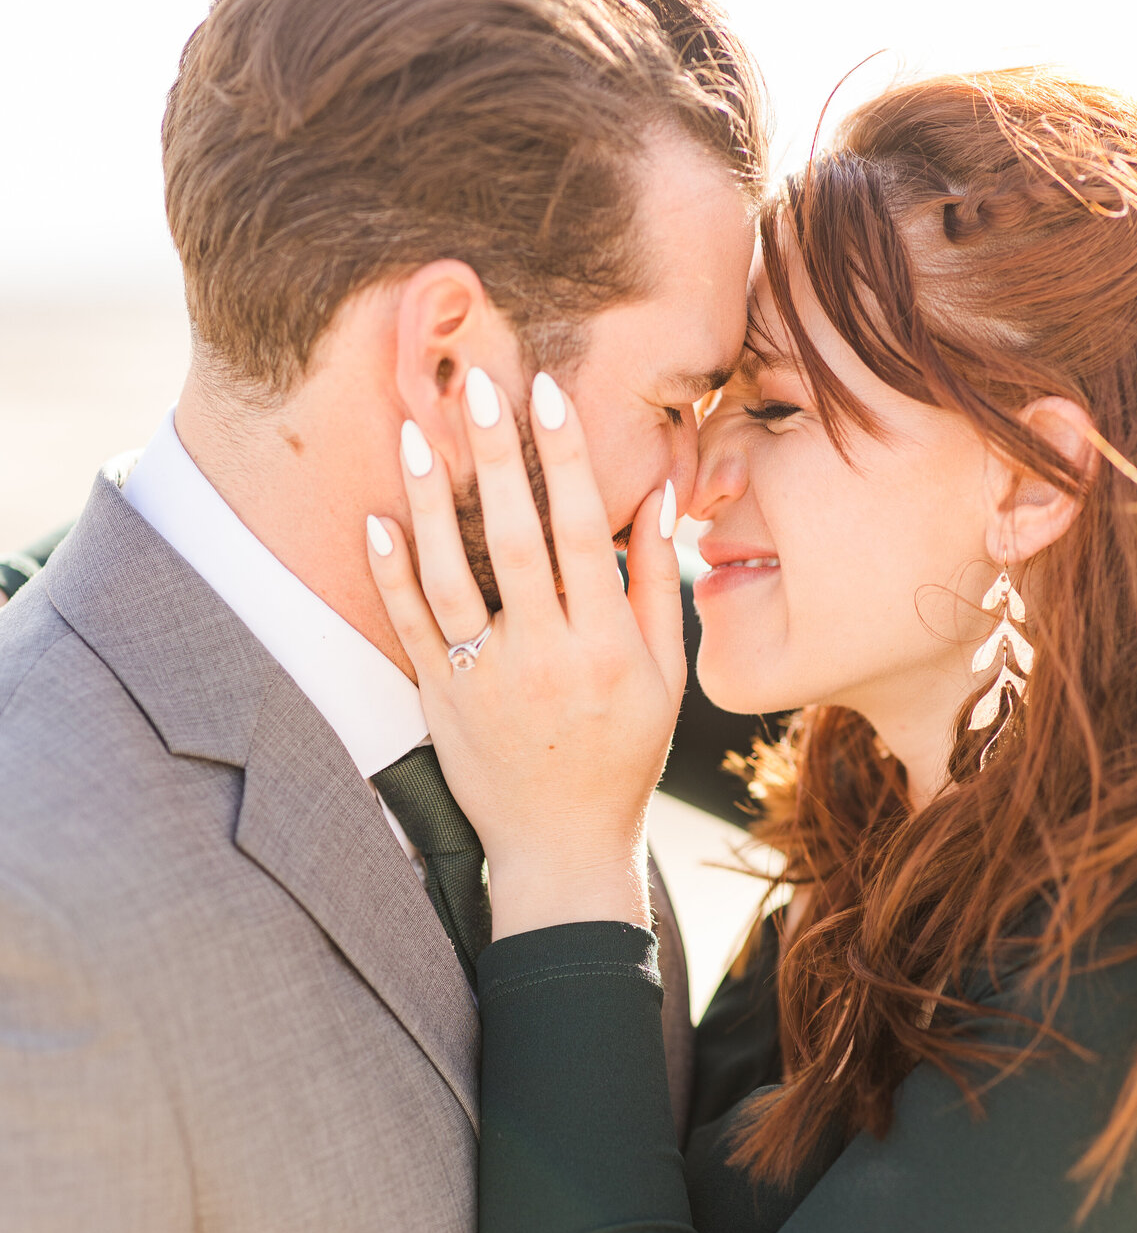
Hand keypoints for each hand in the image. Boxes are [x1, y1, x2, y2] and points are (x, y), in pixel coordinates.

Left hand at [366, 370, 685, 938]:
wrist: (561, 849)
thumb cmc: (622, 757)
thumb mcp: (664, 678)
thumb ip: (656, 586)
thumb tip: (654, 495)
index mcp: (606, 648)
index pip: (584, 534)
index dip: (565, 460)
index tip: (547, 394)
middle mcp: (545, 658)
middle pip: (514, 540)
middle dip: (494, 457)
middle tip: (475, 384)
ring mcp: (485, 679)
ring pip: (450, 576)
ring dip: (429, 500)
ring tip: (414, 431)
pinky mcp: (440, 700)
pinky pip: (408, 628)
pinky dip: (389, 573)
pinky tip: (376, 518)